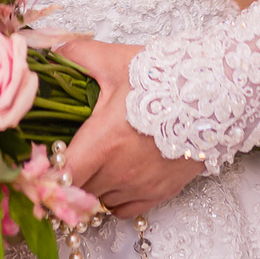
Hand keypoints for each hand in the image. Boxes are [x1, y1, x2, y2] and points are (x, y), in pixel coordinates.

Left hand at [36, 34, 203, 218]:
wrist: (214, 94)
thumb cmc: (165, 78)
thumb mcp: (116, 60)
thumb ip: (77, 54)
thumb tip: (49, 48)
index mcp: (103, 142)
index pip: (61, 174)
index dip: (48, 170)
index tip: (45, 160)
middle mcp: (119, 172)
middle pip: (78, 190)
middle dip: (71, 175)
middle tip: (71, 155)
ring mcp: (141, 186)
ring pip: (100, 201)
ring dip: (93, 187)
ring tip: (97, 162)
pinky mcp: (160, 193)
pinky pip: (125, 210)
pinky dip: (115, 199)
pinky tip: (117, 176)